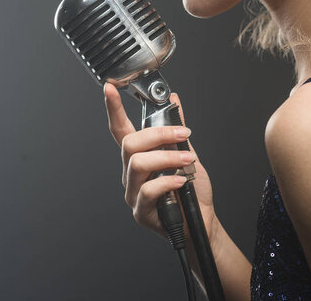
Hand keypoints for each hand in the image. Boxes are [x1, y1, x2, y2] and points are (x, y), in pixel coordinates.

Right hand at [104, 83, 217, 247]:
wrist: (201, 221)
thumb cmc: (191, 190)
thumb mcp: (186, 153)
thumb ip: (176, 129)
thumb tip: (174, 100)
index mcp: (138, 156)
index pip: (120, 128)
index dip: (113, 108)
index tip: (109, 88)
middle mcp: (130, 172)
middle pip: (129, 143)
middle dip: (158, 134)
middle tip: (184, 135)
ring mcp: (133, 192)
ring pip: (138, 163)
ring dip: (167, 158)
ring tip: (188, 162)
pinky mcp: (140, 211)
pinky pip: (148, 189)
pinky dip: (168, 181)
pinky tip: (182, 182)